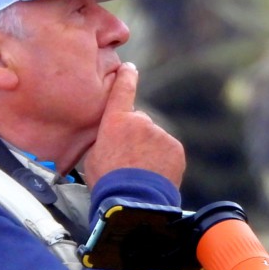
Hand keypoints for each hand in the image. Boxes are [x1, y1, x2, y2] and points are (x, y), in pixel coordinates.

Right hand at [83, 63, 185, 187]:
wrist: (133, 201)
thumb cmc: (107, 182)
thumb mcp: (94, 155)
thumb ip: (105, 138)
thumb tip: (112, 138)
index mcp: (115, 121)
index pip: (122, 91)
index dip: (126, 77)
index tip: (129, 68)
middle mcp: (140, 121)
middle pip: (139, 123)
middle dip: (136, 136)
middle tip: (129, 160)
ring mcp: (160, 134)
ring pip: (154, 138)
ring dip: (150, 150)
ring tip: (141, 172)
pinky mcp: (175, 147)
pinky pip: (168, 150)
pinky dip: (163, 159)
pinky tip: (154, 174)